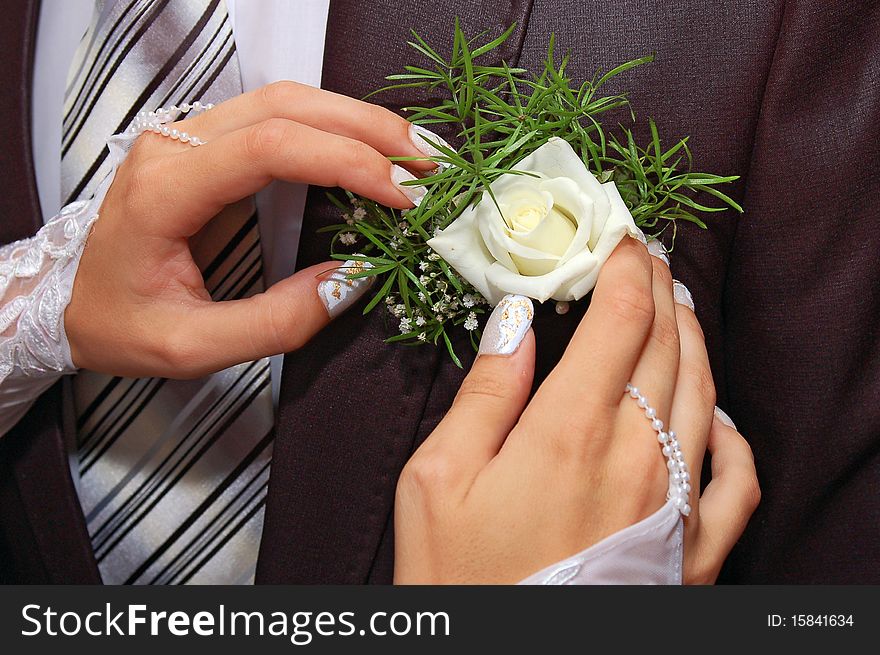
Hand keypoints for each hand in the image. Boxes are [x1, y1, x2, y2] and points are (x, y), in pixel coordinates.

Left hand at [66, 81, 436, 377]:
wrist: (66, 299)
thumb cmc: (119, 324)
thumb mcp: (192, 347)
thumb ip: (275, 322)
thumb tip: (352, 282)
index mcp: (165, 190)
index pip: (270, 147)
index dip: (346, 163)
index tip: (400, 198)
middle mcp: (175, 145)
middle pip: (286, 105)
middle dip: (368, 129)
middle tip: (428, 164)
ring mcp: (187, 136)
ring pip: (286, 99)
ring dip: (357, 120)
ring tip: (412, 153)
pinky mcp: (205, 143)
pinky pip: (278, 115)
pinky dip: (334, 127)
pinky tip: (369, 148)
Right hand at [394, 237, 759, 583]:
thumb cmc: (463, 579)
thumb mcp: (438, 478)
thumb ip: (486, 392)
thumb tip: (518, 320)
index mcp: (570, 431)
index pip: (622, 318)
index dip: (625, 264)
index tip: (618, 236)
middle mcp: (636, 457)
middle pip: (667, 344)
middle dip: (658, 287)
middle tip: (645, 256)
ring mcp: (674, 503)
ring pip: (705, 394)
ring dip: (693, 339)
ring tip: (677, 307)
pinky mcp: (691, 548)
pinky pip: (738, 479)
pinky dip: (735, 433)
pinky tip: (720, 415)